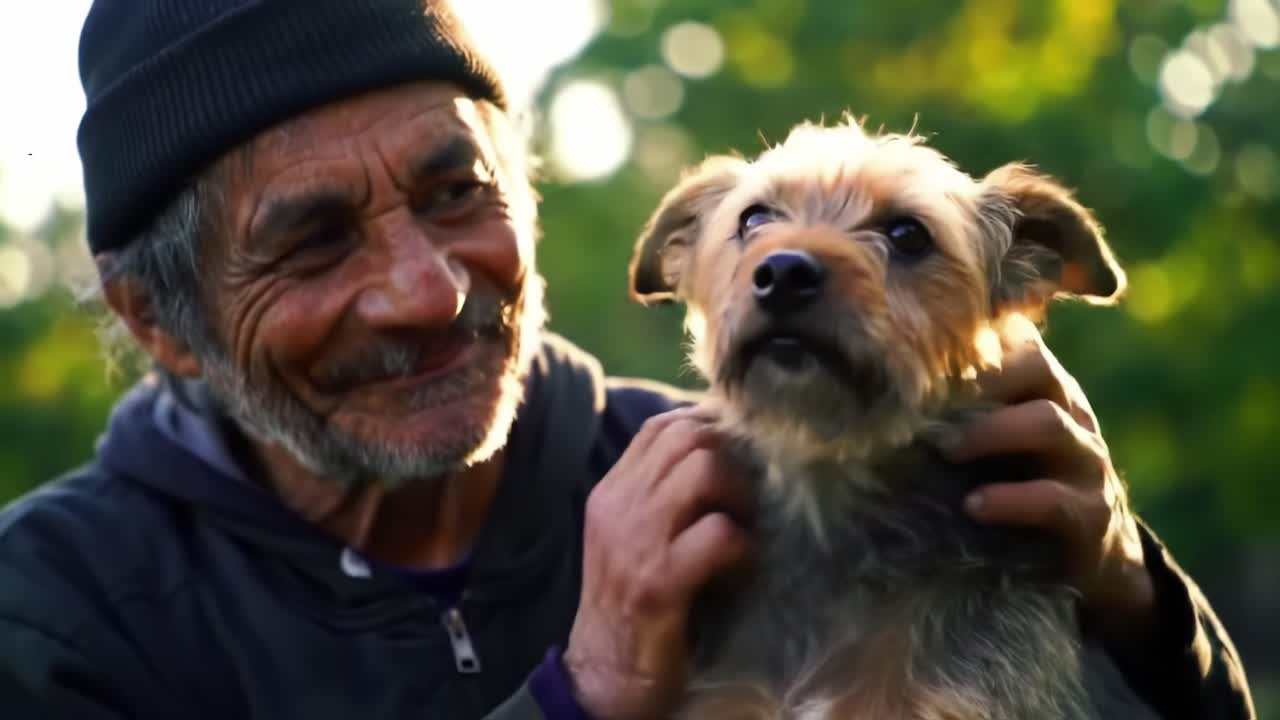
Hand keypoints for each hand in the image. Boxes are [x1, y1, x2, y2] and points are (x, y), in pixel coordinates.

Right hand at [565, 407, 752, 719]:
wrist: (601, 678)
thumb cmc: (630, 606)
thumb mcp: (631, 538)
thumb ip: (661, 496)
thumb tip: (721, 454)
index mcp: (612, 492)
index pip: (662, 427)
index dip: (710, 431)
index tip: (738, 460)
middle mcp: (619, 506)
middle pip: (689, 437)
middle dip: (732, 461)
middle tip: (744, 502)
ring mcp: (636, 542)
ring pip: (704, 469)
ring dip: (740, 495)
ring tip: (743, 527)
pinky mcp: (660, 582)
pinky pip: (719, 533)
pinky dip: (743, 544)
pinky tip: (742, 566)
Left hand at [943, 320, 1153, 620]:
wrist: (1091, 554)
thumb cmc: (1018, 483)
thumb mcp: (990, 441)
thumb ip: (952, 413)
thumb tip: (867, 394)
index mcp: (1041, 389)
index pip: (1016, 340)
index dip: (972, 338)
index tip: (916, 348)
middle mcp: (1069, 413)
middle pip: (1037, 368)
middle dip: (982, 377)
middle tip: (925, 398)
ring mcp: (1086, 461)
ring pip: (1048, 424)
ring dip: (991, 432)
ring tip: (947, 450)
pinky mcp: (1092, 515)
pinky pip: (1054, 499)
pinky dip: (1011, 500)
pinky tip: (974, 506)